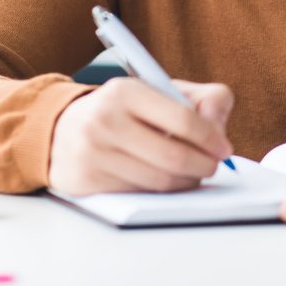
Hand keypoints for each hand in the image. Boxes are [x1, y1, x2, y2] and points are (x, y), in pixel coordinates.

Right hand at [47, 77, 233, 195]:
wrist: (61, 129)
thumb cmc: (121, 110)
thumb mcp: (157, 90)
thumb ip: (200, 99)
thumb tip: (219, 129)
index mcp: (126, 91)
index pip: (182, 118)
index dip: (210, 137)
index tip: (224, 148)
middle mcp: (106, 121)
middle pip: (173, 156)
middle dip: (203, 165)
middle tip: (213, 166)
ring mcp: (94, 154)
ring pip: (158, 181)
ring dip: (186, 182)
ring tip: (193, 174)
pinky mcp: (87, 182)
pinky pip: (139, 194)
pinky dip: (161, 192)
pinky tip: (166, 181)